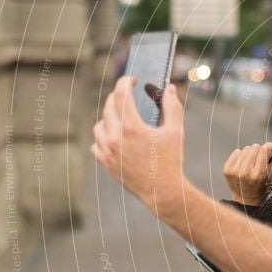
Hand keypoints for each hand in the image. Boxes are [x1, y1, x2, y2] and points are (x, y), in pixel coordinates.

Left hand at [91, 76, 185, 213]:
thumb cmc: (171, 160)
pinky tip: (116, 138)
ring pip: (99, 124)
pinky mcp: (105, 163)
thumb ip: (172, 106)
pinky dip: (104, 137)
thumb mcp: (176, 131)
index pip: (120, 93)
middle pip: (109, 106)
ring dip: (110, 118)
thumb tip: (170, 88)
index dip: (126, 81)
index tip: (132, 80)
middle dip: (119, 97)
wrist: (162, 191)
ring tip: (123, 119)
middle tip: (129, 97)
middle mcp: (115, 137)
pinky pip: (96, 143)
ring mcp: (107, 151)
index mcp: (131, 127)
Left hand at [223, 138, 271, 205]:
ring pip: (246, 149)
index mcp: (259, 174)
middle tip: (261, 161)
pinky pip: (236, 152)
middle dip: (260, 151)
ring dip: (251, 154)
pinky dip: (241, 156)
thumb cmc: (265, 186)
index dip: (270, 147)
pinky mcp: (227, 169)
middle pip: (255, 147)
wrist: (247, 200)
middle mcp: (246, 172)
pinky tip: (244, 165)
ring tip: (252, 164)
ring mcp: (235, 171)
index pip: (265, 148)